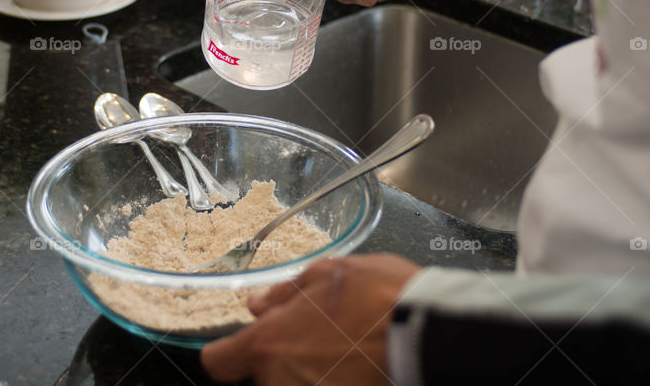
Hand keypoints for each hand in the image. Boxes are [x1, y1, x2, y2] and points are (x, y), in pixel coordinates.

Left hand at [201, 254, 420, 384]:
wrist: (429, 333)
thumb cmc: (379, 296)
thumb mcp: (325, 274)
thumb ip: (284, 293)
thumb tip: (258, 304)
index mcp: (268, 344)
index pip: (219, 363)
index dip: (227, 350)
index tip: (238, 344)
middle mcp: (282, 380)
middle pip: (264, 372)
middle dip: (283, 353)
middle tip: (316, 330)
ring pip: (295, 380)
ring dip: (311, 366)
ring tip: (345, 343)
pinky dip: (336, 376)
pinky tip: (358, 361)